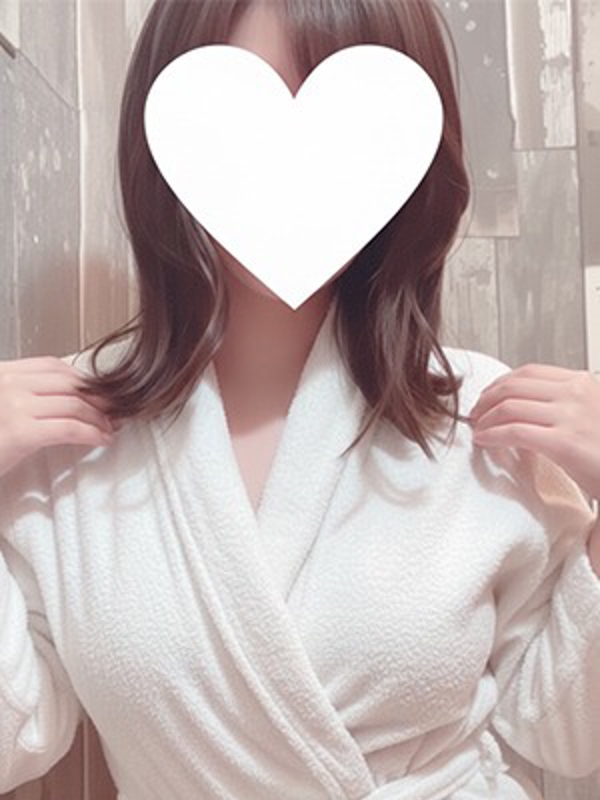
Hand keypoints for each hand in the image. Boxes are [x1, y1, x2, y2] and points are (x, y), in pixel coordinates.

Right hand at [0, 356, 116, 479]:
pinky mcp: (20, 432)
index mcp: (2, 374)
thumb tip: (68, 397)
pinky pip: (69, 427)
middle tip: (115, 410)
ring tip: (110, 428)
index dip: (82, 379)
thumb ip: (24, 395)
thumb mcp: (2, 408)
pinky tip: (101, 439)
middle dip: (98, 397)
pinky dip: (92, 433)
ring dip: (100, 417)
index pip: (53, 366)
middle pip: (69, 383)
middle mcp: (7, 383)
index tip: (100, 392)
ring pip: (75, 404)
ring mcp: (13, 406)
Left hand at [469, 364, 599, 501]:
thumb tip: (527, 405)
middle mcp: (577, 394)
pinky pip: (514, 432)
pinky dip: (492, 435)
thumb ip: (564, 404)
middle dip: (486, 399)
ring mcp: (571, 417)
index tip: (487, 396)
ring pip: (509, 407)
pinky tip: (484, 441)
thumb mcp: (591, 414)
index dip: (500, 383)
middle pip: (513, 386)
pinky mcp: (564, 443)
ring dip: (484, 418)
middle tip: (474, 414)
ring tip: (477, 429)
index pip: (529, 372)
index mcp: (584, 383)